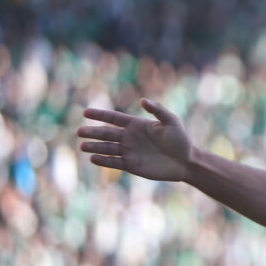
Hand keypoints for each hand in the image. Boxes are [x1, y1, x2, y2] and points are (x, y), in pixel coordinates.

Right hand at [78, 99, 192, 181]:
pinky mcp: (131, 165)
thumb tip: (143, 100)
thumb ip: (158, 110)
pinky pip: (114, 162)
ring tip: (83, 146)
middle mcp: (129, 138)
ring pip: (107, 148)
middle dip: (93, 132)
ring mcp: (129, 151)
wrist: (186, 162)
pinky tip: (93, 159)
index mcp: (136, 125)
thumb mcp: (171, 122)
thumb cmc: (180, 140)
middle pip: (107, 134)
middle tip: (79, 132)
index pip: (114, 118)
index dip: (100, 115)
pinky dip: (103, 161)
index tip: (85, 112)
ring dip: (95, 147)